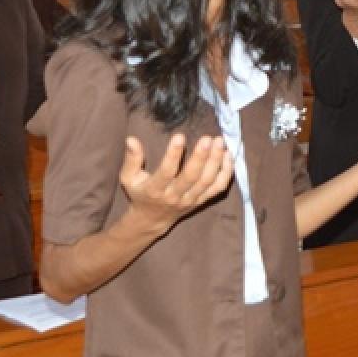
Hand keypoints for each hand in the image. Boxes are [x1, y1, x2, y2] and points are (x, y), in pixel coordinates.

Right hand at [118, 134, 233, 235]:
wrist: (152, 220)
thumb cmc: (140, 194)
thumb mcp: (128, 178)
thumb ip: (131, 159)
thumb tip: (131, 139)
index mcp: (155, 189)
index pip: (166, 172)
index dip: (173, 155)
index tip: (179, 136)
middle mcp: (175, 196)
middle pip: (191, 177)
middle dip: (201, 157)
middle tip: (208, 138)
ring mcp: (191, 199)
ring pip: (207, 181)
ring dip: (216, 161)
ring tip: (220, 142)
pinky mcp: (202, 200)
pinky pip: (218, 188)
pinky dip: (226, 173)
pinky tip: (228, 156)